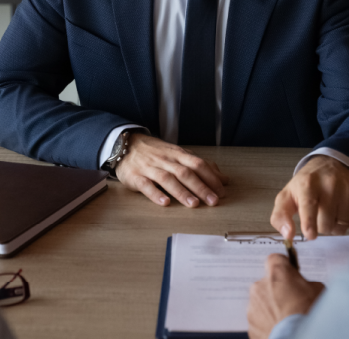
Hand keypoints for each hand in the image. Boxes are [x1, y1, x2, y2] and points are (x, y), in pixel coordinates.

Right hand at [114, 134, 228, 206]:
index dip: (211, 177)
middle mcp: (166, 160)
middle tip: (213, 201)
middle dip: (201, 187)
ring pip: (168, 179)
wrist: (125, 145)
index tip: (222, 191)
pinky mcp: (136, 177)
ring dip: (182, 192)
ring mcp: (150, 168)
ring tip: (194, 204)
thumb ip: (199, 165)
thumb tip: (223, 178)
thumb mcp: (178, 154)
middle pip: (185, 172)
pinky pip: (146, 185)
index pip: (197, 164)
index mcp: (178, 154)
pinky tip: (165, 202)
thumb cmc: (155, 153)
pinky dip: (156, 194)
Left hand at [248, 254, 324, 338]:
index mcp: (277, 273)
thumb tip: (306, 287)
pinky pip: (259, 319)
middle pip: (268, 282)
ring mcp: (253, 306)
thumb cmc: (308, 315)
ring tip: (287, 319)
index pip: (275, 259)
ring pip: (262, 302)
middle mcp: (260, 286)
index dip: (284, 267)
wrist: (297, 338)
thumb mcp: (319, 290)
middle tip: (293, 302)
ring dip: (272, 307)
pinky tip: (281, 328)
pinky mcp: (251, 325)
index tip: (290, 273)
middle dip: (278, 290)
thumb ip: (306, 283)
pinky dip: (268, 323)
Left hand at [270, 156, 348, 240]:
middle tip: (319, 216)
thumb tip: (287, 235)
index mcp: (308, 183)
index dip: (309, 222)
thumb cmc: (306, 185)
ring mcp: (348, 188)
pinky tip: (343, 214)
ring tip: (331, 214)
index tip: (310, 235)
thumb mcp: (287, 196)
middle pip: (326, 223)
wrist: (331, 164)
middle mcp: (330, 183)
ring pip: (342, 226)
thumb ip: (280, 216)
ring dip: (335, 227)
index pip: (309, 205)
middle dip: (321, 227)